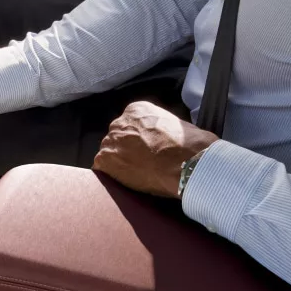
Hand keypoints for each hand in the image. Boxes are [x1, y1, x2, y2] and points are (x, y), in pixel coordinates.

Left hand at [93, 101, 218, 197]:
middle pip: (116, 138)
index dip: (136, 141)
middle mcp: (120, 122)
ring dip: (118, 163)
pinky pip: (101, 168)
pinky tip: (126, 180)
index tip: (144, 150)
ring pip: (108, 153)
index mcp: (136, 110)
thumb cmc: (188, 145)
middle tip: (139, 163)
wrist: (186, 161)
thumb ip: (156, 127)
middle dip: (125, 150)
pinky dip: (111, 176)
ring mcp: (111, 141)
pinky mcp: (105, 159)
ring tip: (135, 173)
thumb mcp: (173, 124)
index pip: (128, 125)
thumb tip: (157, 137)